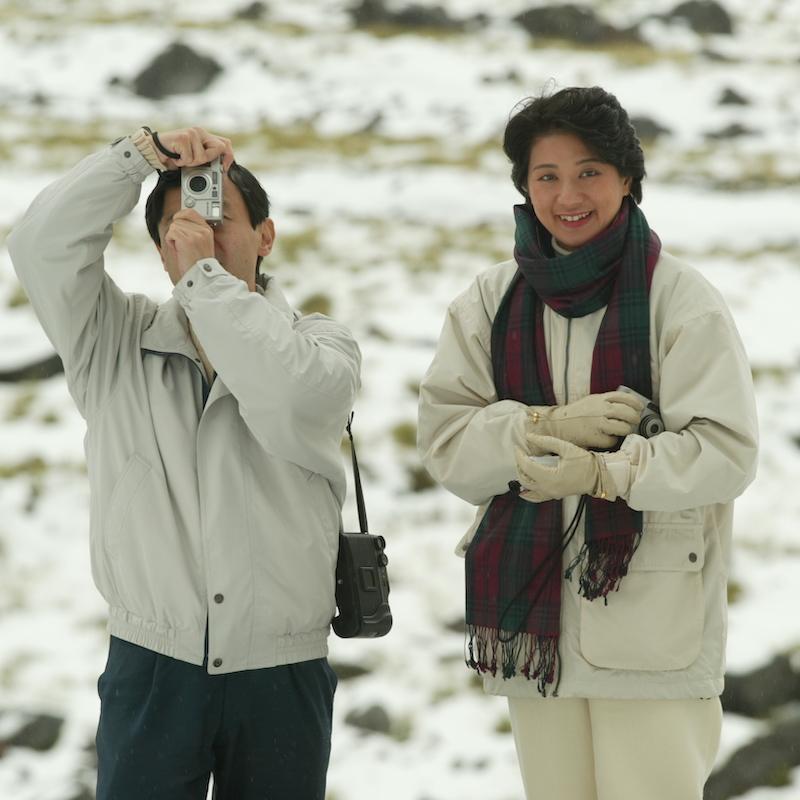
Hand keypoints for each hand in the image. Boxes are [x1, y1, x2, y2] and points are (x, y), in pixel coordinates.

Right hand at [152, 126, 234, 171]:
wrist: (154, 150)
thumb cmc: (175, 155)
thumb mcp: (195, 155)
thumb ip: (207, 156)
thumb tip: (221, 167)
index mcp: (204, 135)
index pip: (225, 144)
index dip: (228, 157)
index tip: (224, 168)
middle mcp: (199, 131)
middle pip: (218, 149)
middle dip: (207, 160)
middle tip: (193, 161)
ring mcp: (191, 133)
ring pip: (202, 157)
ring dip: (190, 163)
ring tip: (181, 158)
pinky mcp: (183, 138)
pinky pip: (190, 158)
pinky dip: (182, 162)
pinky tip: (176, 157)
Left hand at [163, 208, 214, 279]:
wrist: (201, 276)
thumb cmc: (198, 263)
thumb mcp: (201, 243)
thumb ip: (193, 231)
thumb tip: (177, 221)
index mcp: (207, 230)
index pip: (190, 212)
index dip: (180, 216)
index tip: (178, 226)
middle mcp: (202, 231)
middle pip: (178, 220)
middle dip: (176, 232)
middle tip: (183, 245)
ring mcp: (195, 235)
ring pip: (174, 226)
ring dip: (173, 238)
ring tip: (182, 249)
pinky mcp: (186, 241)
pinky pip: (171, 233)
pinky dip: (170, 241)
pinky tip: (178, 250)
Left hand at [513, 434, 616, 502]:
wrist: (599, 476)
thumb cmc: (585, 462)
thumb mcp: (565, 448)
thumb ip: (546, 442)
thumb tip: (530, 436)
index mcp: (550, 478)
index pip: (527, 466)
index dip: (519, 455)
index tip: (517, 447)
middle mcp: (548, 489)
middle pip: (524, 478)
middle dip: (519, 465)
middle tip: (520, 454)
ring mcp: (551, 494)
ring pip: (528, 488)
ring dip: (522, 476)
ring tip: (523, 464)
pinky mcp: (554, 496)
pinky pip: (535, 497)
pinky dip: (528, 491)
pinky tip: (524, 485)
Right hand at [525, 391, 642, 449]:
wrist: (556, 424)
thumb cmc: (574, 415)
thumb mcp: (589, 401)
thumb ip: (604, 402)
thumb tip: (623, 406)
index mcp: (599, 399)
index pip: (623, 397)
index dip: (634, 402)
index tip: (640, 407)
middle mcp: (600, 409)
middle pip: (627, 412)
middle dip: (634, 418)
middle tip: (634, 421)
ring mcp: (598, 423)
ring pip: (624, 427)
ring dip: (626, 430)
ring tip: (622, 430)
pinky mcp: (596, 437)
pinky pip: (612, 440)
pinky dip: (612, 440)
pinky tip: (607, 438)